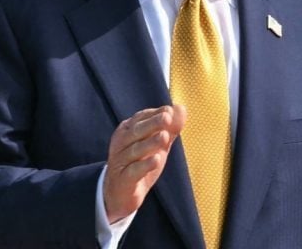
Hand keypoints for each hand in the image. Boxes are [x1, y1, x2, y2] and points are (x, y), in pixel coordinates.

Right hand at [103, 105, 185, 222]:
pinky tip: (157, 160)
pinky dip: (145, 165)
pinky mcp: (123, 180)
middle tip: (167, 118)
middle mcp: (120, 144)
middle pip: (136, 131)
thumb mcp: (157, 144)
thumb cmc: (140, 162)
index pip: (140, 118)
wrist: (120, 194)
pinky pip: (133, 171)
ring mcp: (120, 162)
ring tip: (164, 136)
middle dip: (152, 123)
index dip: (154, 114)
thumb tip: (181, 108)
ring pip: (135, 150)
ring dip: (150, 143)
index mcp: (127, 131)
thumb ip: (169, 128)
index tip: (169, 110)